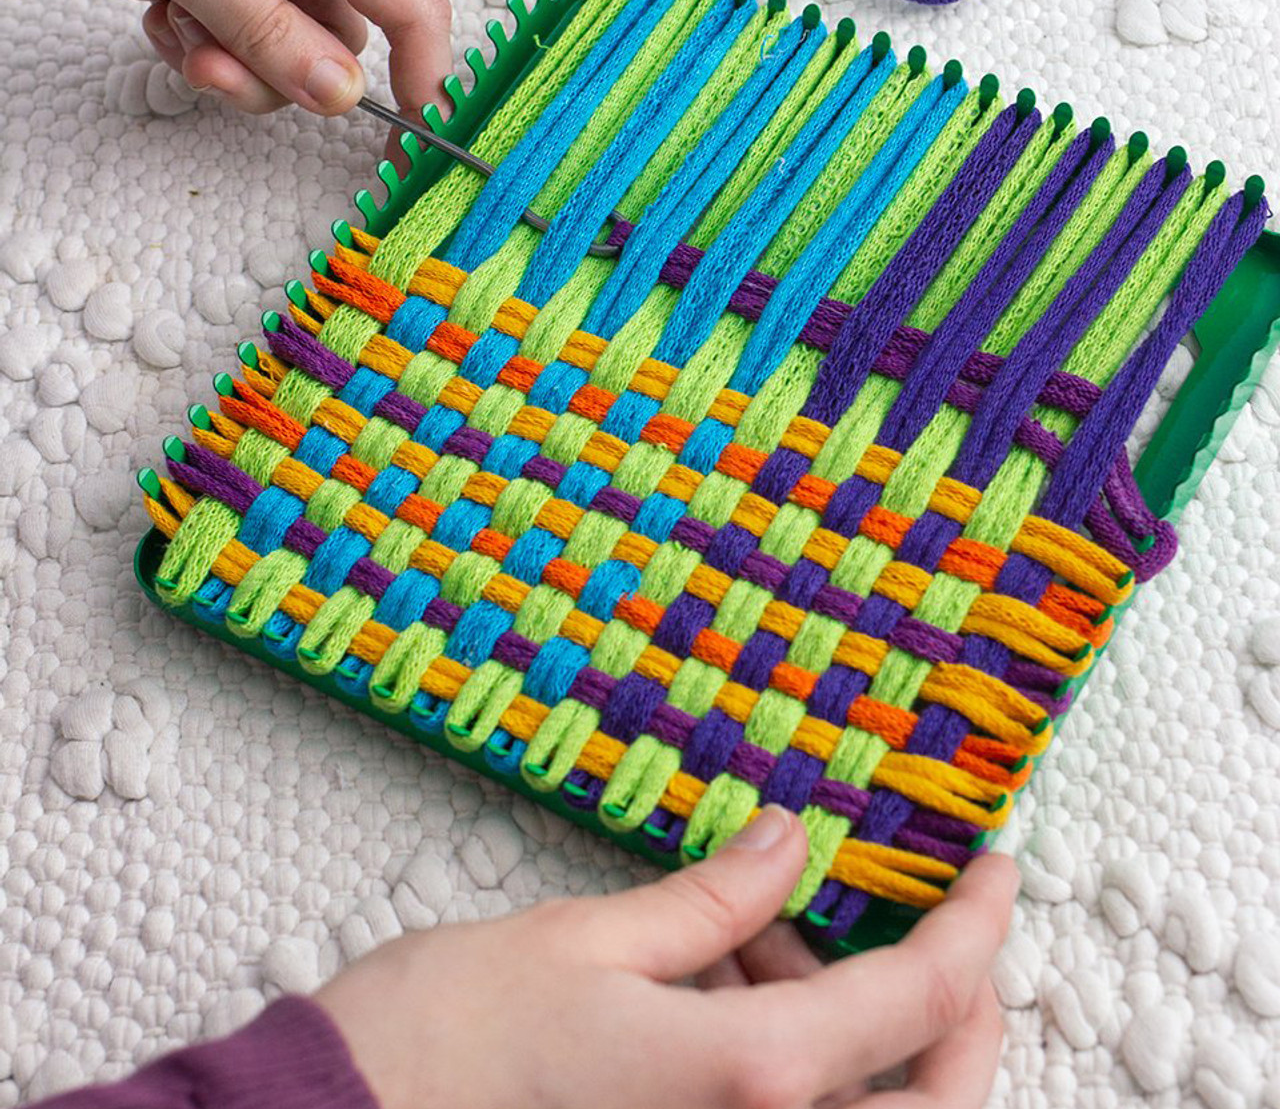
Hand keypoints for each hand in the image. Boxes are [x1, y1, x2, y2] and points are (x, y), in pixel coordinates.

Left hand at [15, 0, 450, 118]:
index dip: (425, 73)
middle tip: (213, 62)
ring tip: (173, 26)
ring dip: (231, 62)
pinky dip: (200, 44)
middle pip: (335, 43)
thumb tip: (340, 96)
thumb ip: (270, 31)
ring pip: (284, 52)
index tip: (413, 136)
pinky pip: (240, 42)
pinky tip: (158, 11)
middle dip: (278, 70)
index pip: (408, 1)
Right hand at [316, 807, 1018, 1108]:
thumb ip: (712, 901)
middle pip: (934, 1102)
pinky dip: (793, 1065)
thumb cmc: (449, 1041)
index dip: (974, 929)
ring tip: (752, 937)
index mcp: (748, 1085)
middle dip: (949, 1008)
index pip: (919, 1004)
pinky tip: (719, 992)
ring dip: (847, 1028)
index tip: (996, 871)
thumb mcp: (588, 942)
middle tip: (909, 921)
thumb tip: (793, 845)